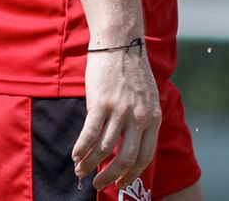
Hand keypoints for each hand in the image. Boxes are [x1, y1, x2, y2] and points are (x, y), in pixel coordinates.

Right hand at [74, 45, 161, 189]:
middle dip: (109, 176)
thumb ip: (141, 120)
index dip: (131, 174)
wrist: (121, 43)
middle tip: (97, 184)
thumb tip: (129, 145)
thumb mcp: (147, 98)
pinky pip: (89, 135)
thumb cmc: (132, 70)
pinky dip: (81, 149)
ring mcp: (120, 111)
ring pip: (104, 149)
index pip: (145, 157)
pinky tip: (75, 156)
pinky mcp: (101, 103)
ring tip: (81, 171)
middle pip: (125, 159)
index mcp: (153, 118)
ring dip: (90, 164)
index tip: (120, 184)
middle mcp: (138, 117)